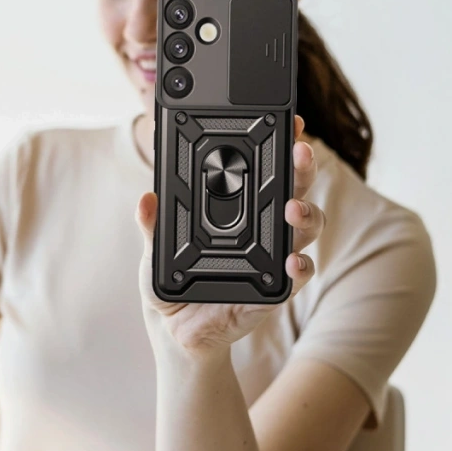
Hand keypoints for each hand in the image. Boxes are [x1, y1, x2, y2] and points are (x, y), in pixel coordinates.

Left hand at [135, 116, 324, 354]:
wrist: (174, 328)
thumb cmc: (170, 281)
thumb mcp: (155, 248)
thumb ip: (152, 224)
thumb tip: (146, 200)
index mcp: (240, 209)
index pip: (265, 170)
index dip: (280, 144)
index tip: (287, 122)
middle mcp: (265, 228)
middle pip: (295, 189)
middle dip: (302, 168)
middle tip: (299, 152)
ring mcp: (273, 257)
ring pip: (305, 227)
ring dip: (306, 214)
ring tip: (294, 208)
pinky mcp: (274, 290)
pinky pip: (296, 277)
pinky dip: (299, 268)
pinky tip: (293, 262)